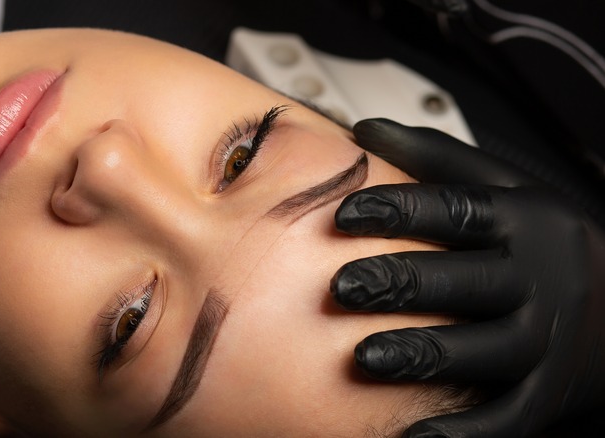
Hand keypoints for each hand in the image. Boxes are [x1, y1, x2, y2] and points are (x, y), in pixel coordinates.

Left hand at [330, 118, 604, 436]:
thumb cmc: (544, 241)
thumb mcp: (503, 189)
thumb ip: (435, 159)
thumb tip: (364, 129)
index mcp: (523, 223)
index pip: (456, 211)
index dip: (400, 210)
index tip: (344, 214)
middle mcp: (539, 279)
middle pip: (466, 281)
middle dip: (402, 284)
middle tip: (342, 288)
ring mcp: (546, 340)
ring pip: (482, 350)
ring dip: (423, 355)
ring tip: (365, 359)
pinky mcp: (545, 393)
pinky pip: (504, 417)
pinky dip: (462, 432)